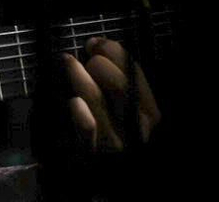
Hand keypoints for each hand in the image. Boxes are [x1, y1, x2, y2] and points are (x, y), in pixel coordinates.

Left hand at [64, 36, 160, 151]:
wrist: (89, 175)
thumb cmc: (106, 134)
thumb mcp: (121, 109)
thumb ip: (117, 80)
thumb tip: (96, 46)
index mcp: (149, 114)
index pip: (135, 73)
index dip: (114, 52)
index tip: (96, 43)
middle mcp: (137, 128)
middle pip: (120, 85)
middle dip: (100, 64)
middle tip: (84, 60)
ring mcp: (115, 142)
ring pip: (97, 100)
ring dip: (80, 76)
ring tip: (70, 64)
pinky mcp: (91, 154)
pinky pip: (88, 130)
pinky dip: (81, 114)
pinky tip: (74, 102)